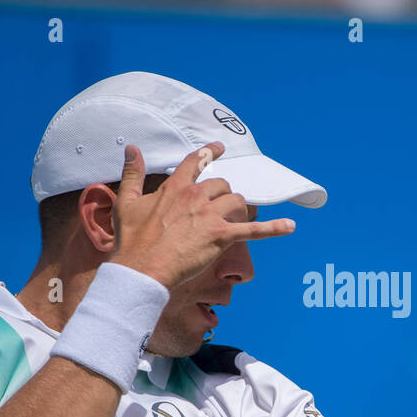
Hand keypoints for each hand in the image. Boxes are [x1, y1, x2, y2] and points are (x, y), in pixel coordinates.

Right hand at [109, 142, 295, 288]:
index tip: (219, 147)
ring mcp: (211, 216)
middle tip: (220, 208)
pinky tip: (290, 227)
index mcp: (176, 188)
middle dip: (223, 195)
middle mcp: (196, 196)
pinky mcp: (222, 236)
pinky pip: (254, 230)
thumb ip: (132, 173)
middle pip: (221, 185)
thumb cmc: (132, 240)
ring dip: (238, 210)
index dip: (209, 153)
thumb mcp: (126, 202)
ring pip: (236, 202)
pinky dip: (274, 228)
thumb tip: (132, 148)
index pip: (196, 162)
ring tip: (236, 220)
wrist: (141, 268)